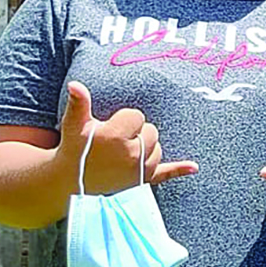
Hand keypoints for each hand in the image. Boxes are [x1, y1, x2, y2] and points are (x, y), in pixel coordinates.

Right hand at [56, 81, 197, 193]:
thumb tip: (76, 84)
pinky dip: (179, 170)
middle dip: (136, 132)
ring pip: (157, 148)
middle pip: (151, 131)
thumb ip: (79, 103)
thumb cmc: (73, 150)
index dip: (123, 119)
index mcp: (116, 137)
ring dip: (146, 147)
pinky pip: (166, 174)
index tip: (109, 127)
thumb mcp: (73, 125)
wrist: (71, 182)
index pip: (136, 116)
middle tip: (115, 141)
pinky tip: (193, 167)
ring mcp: (139, 170)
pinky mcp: (143, 182)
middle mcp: (131, 154)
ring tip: (124, 151)